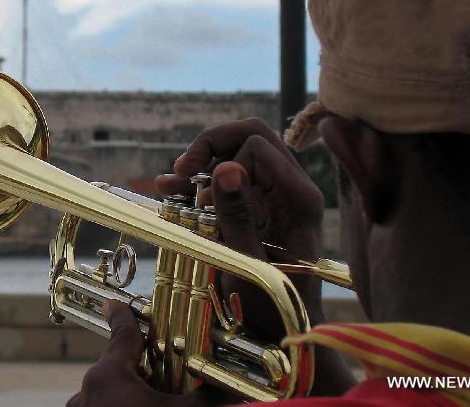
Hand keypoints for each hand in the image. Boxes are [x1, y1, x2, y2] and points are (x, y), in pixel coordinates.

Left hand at [67, 301, 229, 406]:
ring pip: (105, 394)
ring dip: (125, 395)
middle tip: (159, 372)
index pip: (122, 335)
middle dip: (137, 368)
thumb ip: (207, 398)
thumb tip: (232, 392)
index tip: (116, 304)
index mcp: (109, 376)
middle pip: (115, 368)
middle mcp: (87, 392)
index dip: (124, 317)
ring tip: (151, 403)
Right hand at [156, 119, 326, 336]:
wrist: (282, 333)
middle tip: (181, 168)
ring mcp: (278, 194)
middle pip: (251, 135)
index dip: (222, 159)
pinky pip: (233, 176)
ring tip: (171, 183)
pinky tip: (172, 190)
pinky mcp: (262, 205)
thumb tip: (226, 168)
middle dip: (211, 145)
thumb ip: (238, 216)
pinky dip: (203, 181)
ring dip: (202, 163)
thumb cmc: (270, 308)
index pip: (256, 146)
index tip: (198, 191)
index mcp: (298, 198)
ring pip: (239, 151)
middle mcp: (292, 188)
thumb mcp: (247, 265)